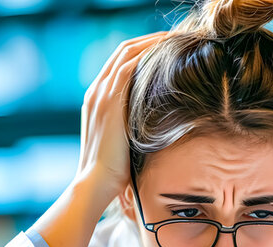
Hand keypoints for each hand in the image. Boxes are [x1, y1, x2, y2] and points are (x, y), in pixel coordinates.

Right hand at [76, 31, 167, 196]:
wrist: (95, 182)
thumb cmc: (112, 170)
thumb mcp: (123, 141)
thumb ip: (133, 125)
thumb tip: (158, 125)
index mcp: (97, 98)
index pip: (120, 61)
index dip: (143, 49)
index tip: (167, 48)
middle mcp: (96, 91)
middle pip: (124, 50)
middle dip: (151, 40)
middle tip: (176, 38)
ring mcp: (101, 94)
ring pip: (128, 53)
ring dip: (153, 42)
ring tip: (177, 40)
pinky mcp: (110, 100)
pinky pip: (130, 65)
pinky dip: (148, 54)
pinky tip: (167, 52)